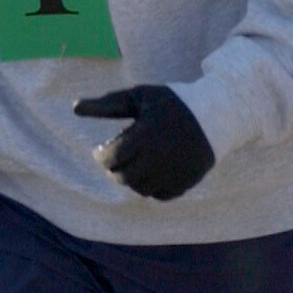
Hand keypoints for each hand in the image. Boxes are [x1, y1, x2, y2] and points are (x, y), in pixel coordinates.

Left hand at [73, 85, 214, 200]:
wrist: (217, 115)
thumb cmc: (172, 103)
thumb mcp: (140, 97)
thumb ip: (107, 105)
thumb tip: (74, 107)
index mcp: (146, 134)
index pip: (111, 159)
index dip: (101, 157)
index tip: (102, 150)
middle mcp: (160, 157)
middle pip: (123, 178)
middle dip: (115, 169)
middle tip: (118, 158)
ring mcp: (175, 172)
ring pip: (139, 188)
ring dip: (132, 178)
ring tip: (136, 162)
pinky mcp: (186, 183)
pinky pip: (159, 195)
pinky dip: (151, 186)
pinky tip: (153, 170)